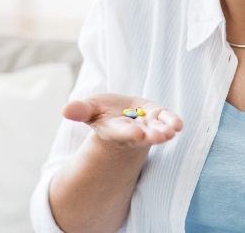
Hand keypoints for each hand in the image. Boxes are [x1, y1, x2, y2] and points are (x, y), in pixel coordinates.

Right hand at [63, 93, 182, 148]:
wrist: (119, 115)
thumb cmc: (102, 113)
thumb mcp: (89, 108)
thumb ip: (80, 110)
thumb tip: (65, 110)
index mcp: (114, 130)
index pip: (122, 132)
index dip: (129, 132)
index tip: (137, 133)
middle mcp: (132, 131)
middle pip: (143, 135)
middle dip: (151, 136)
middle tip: (160, 136)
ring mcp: (147, 125)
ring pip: (157, 130)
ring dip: (164, 131)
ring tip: (172, 132)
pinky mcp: (157, 116)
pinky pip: (166, 120)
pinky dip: (172, 122)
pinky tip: (178, 125)